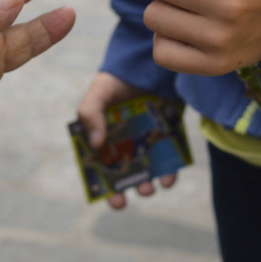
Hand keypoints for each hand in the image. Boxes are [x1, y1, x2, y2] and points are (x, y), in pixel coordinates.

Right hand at [78, 72, 175, 209]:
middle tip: (130, 197)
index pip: (102, 166)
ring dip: (148, 184)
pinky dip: (169, 171)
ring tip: (149, 187)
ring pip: (148, 170)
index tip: (112, 200)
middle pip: (126, 173)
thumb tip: (96, 145)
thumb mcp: (99, 92)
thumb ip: (90, 113)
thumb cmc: (118, 79)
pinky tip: (167, 177)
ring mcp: (148, 140)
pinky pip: (170, 158)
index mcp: (105, 135)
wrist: (148, 61)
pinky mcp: (168, 135)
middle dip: (128, 189)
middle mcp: (126, 142)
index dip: (105, 186)